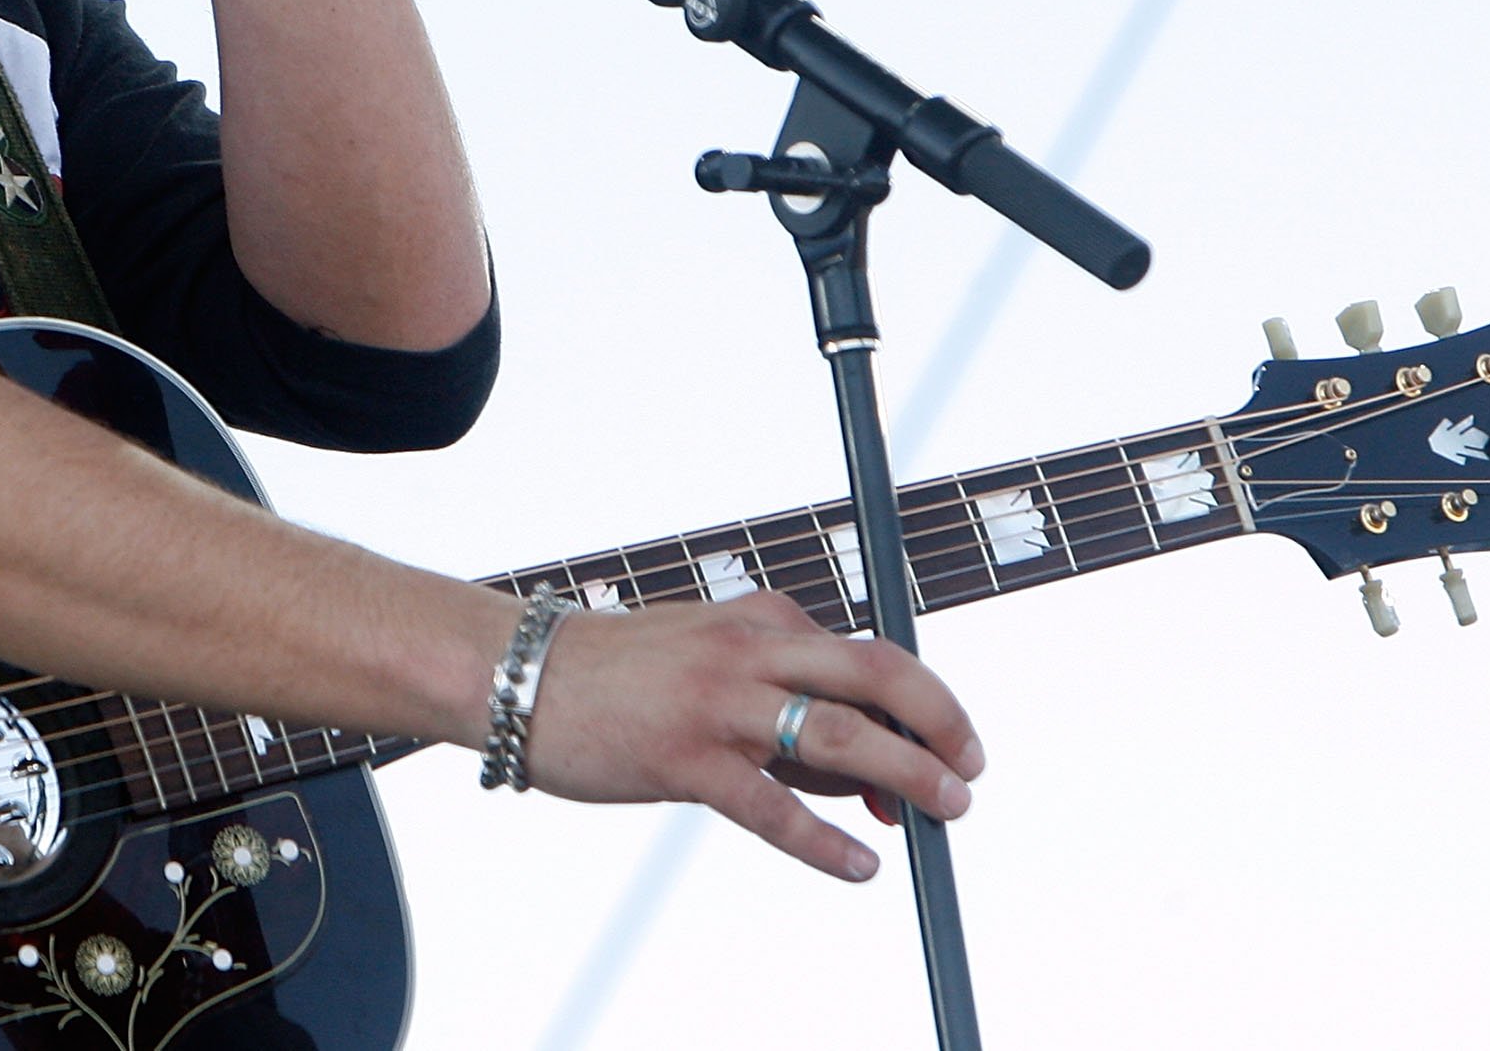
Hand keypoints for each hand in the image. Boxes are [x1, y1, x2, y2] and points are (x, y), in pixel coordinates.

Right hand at [520, 590, 984, 882]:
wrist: (520, 676)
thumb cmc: (619, 677)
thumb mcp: (710, 664)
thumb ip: (784, 705)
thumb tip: (865, 776)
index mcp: (759, 620)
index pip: (867, 655)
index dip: (922, 705)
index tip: (946, 751)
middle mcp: (748, 651)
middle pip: (875, 674)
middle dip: (939, 722)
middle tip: (970, 773)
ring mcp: (717, 703)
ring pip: (838, 734)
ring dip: (905, 776)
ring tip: (943, 813)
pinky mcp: (683, 758)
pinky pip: (770, 807)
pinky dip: (822, 842)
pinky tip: (856, 869)